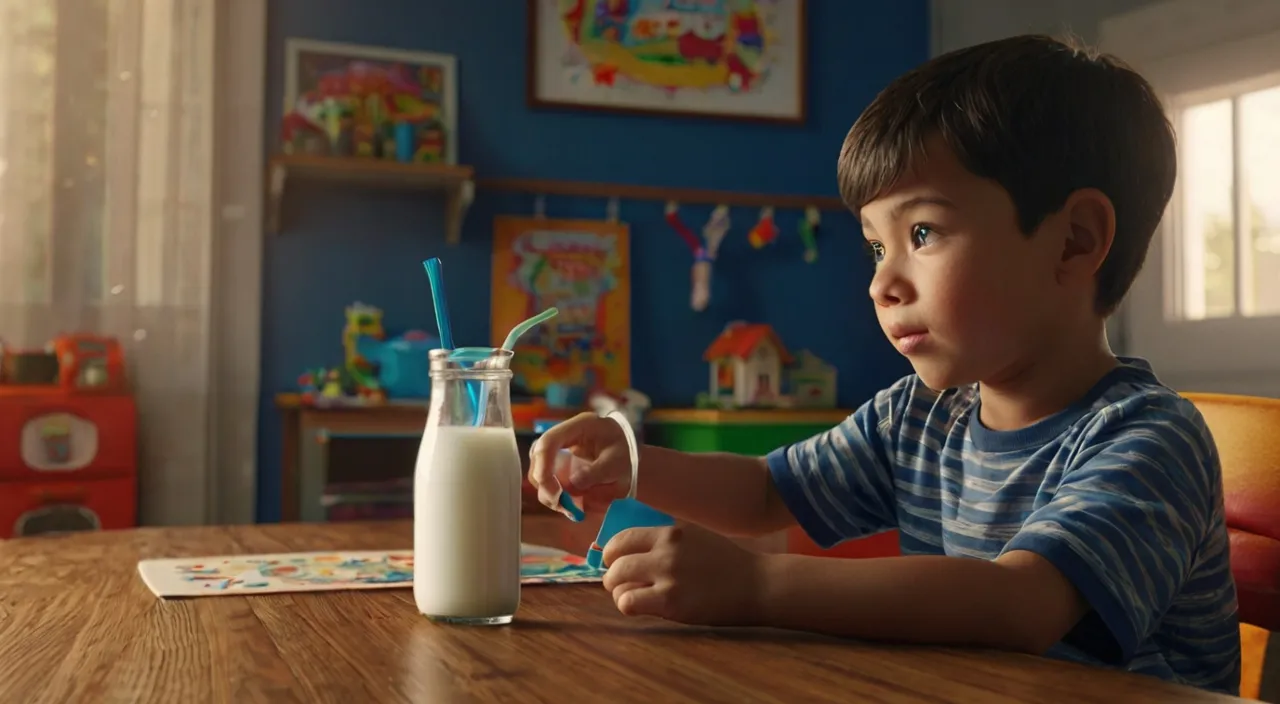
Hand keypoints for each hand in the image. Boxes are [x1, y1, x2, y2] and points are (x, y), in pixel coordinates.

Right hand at [528, 412, 631, 518]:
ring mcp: (560, 450)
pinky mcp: (559, 465)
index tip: (552, 489)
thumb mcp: (618, 464)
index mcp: (580, 426)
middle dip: (543, 481)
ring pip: (539, 469)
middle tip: (558, 501)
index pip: (550, 441)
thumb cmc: (628, 458)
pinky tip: (567, 505)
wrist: (633, 462)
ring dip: (547, 490)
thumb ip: (596, 473)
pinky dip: (554, 495)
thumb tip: (571, 485)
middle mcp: (566, 436)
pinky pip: (547, 480)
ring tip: (565, 506)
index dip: (544, 465)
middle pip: (538, 455)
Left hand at [601, 523, 762, 626]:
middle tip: (620, 585)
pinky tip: (642, 607)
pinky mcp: (671, 602)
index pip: (622, 538)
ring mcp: (668, 576)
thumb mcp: (695, 537)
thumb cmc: (726, 562)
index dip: (611, 553)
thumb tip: (630, 552)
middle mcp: (666, 551)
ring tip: (631, 597)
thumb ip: (665, 542)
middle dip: (612, 576)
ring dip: (619, 593)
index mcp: (670, 532)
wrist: (757, 584)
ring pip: (617, 583)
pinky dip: (629, 606)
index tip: (614, 563)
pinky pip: (629, 603)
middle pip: (615, 562)